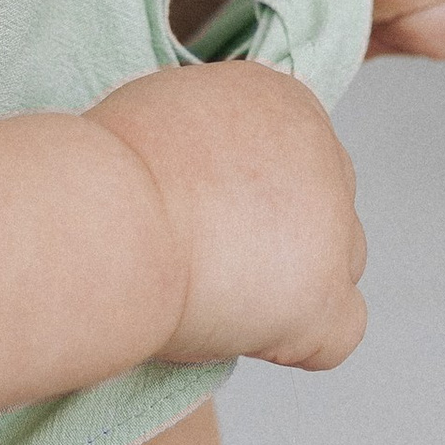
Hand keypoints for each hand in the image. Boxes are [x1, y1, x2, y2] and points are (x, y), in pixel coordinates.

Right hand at [92, 61, 366, 370]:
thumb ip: (210, 140)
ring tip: (214, 295)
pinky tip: (245, 333)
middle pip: (324, 207)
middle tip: (204, 257)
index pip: (297, 156)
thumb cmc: (106, 174)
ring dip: (290, 285)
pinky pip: (340, 332)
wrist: (105, 220)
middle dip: (278, 236)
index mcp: (282, 102)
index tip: (201, 213)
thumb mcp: (164, 115)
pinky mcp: (323, 298)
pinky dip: (298, 342)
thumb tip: (207, 177)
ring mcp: (332, 228)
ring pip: (339, 265)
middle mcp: (322, 152)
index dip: (251, 196)